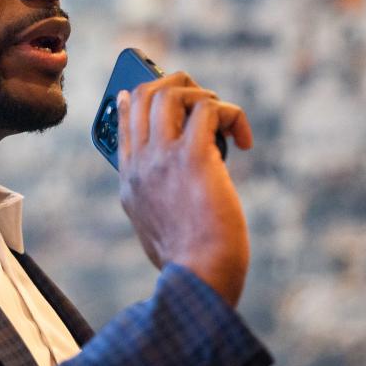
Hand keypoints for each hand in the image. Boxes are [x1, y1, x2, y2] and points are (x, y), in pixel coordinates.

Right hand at [116, 71, 253, 306]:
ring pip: (171, 93)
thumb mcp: (154, 227)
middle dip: (174, 86)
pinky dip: (231, 114)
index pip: (122, 123)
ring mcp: (162, 157)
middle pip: (143, 96)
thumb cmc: (187, 262)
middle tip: (201, 100)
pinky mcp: (193, 156)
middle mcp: (141, 163)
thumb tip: (173, 181)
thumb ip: (156, 198)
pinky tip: (244, 140)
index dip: (132, 99)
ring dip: (202, 95)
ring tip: (223, 117)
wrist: (198, 279)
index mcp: (129, 180)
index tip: (137, 90)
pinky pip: (209, 109)